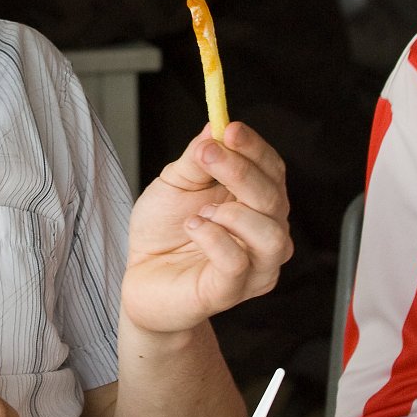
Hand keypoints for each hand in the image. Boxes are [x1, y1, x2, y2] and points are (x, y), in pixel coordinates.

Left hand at [120, 122, 290, 334]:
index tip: (229, 128)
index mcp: (256, 202)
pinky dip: (213, 239)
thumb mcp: (176, 182)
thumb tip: (217, 125)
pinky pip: (237, 263)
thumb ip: (199, 157)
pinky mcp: (231, 291)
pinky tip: (193, 228)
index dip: (254, 147)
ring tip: (200, 211)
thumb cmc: (165, 230)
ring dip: (233, 213)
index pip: (272, 170)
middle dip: (241, 171)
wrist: (141, 277)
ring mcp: (254, 267)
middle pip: (275, 198)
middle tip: (207, 155)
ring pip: (270, 234)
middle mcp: (265, 233)